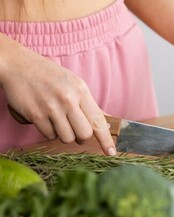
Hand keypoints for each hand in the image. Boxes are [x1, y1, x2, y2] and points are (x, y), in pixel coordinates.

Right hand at [1, 46, 115, 154]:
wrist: (19, 65)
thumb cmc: (50, 76)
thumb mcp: (75, 84)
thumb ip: (89, 104)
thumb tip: (106, 120)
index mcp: (81, 91)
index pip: (98, 121)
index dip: (106, 139)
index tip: (111, 152)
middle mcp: (69, 100)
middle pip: (84, 134)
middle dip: (81, 137)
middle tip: (74, 129)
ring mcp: (51, 108)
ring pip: (67, 138)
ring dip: (64, 134)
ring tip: (57, 120)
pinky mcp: (35, 115)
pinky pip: (49, 135)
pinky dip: (48, 131)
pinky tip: (45, 118)